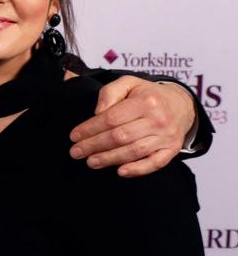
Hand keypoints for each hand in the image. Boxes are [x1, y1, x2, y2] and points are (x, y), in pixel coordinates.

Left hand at [73, 76, 194, 176]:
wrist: (180, 104)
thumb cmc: (147, 95)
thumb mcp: (128, 84)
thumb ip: (109, 93)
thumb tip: (97, 113)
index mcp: (146, 101)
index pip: (111, 118)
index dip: (90, 129)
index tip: (74, 136)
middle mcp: (158, 119)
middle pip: (120, 137)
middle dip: (94, 146)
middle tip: (76, 152)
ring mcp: (167, 136)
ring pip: (134, 151)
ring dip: (109, 159)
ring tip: (90, 162)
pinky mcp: (172, 149)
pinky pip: (155, 163)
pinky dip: (138, 169)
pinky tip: (120, 172)